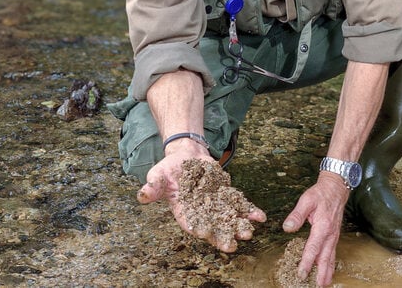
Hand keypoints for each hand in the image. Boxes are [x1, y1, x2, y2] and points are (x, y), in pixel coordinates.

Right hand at [137, 140, 265, 251]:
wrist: (187, 155)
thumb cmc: (169, 168)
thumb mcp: (158, 175)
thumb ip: (152, 187)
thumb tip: (141, 196)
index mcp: (184, 212)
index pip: (191, 223)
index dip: (199, 229)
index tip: (206, 234)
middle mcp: (201, 212)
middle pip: (213, 227)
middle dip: (223, 237)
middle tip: (233, 246)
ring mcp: (216, 205)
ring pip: (230, 219)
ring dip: (239, 227)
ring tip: (249, 233)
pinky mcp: (227, 196)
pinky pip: (240, 205)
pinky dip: (249, 211)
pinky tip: (260, 217)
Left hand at [282, 173, 348, 286]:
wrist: (336, 188)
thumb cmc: (321, 193)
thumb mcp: (306, 200)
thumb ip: (297, 215)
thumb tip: (287, 227)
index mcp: (323, 226)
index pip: (313, 248)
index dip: (307, 262)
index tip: (302, 273)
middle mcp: (330, 234)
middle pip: (325, 257)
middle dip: (321, 272)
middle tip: (317, 286)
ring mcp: (334, 235)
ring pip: (331, 257)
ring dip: (327, 271)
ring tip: (324, 284)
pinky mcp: (334, 235)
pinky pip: (333, 252)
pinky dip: (331, 264)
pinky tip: (328, 270)